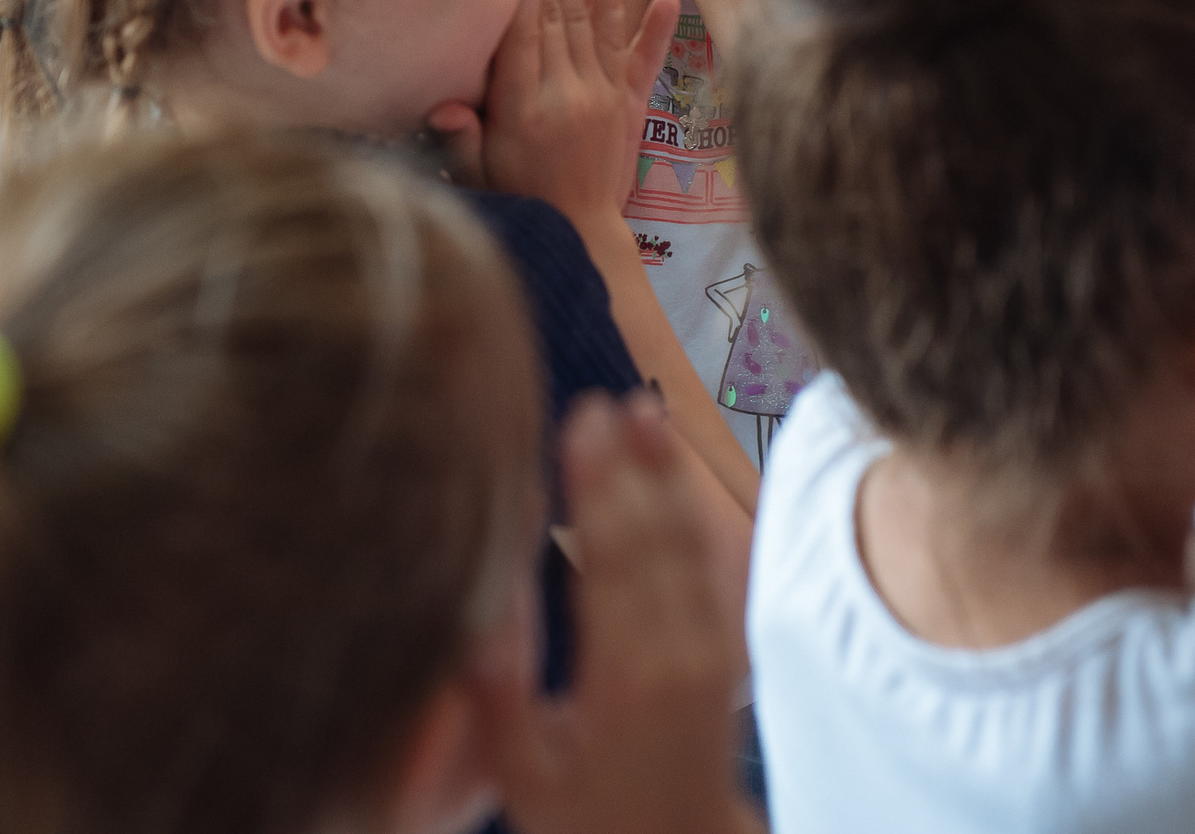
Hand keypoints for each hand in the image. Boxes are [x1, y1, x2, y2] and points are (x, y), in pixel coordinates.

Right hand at [457, 0, 677, 223]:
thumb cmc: (516, 199)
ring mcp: (602, 98)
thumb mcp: (478, 175)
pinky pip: (640, 59)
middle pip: (559, 15)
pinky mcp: (627, 105)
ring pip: (594, 23)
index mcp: (523, 109)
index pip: (525, 33)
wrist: (579, 234)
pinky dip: (651, 26)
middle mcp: (566, 96)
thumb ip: (461, 138)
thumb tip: (442, 107)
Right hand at [474, 393, 755, 833]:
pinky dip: (692, 509)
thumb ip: (500, 702)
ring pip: (688, 543)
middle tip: (600, 402)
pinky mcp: (721, 647)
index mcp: (624, 682)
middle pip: (651, 538)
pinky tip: (673, 470)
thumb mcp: (525, 776)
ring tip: (646, 411)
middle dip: (627, 464)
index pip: (609, 562)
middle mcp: (675, 656)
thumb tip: (473, 627)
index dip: (596, 488)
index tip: (579, 425)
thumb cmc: (590, 818)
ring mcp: (707, 649)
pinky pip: (709, 564)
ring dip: (666, 474)